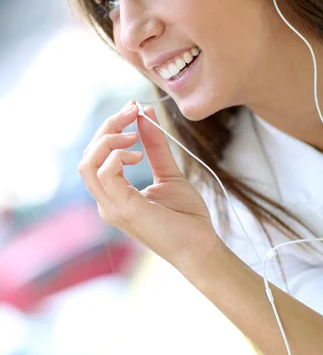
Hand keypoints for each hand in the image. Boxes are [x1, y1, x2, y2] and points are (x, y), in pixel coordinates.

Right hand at [78, 101, 218, 271]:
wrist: (201, 246)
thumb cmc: (186, 216)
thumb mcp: (168, 172)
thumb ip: (155, 145)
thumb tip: (145, 113)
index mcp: (114, 194)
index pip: (96, 157)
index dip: (111, 128)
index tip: (134, 108)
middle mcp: (107, 202)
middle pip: (88, 156)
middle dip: (108, 127)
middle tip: (133, 110)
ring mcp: (112, 207)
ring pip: (88, 164)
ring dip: (109, 139)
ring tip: (134, 132)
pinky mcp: (123, 210)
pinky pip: (105, 175)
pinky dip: (118, 156)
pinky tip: (137, 154)